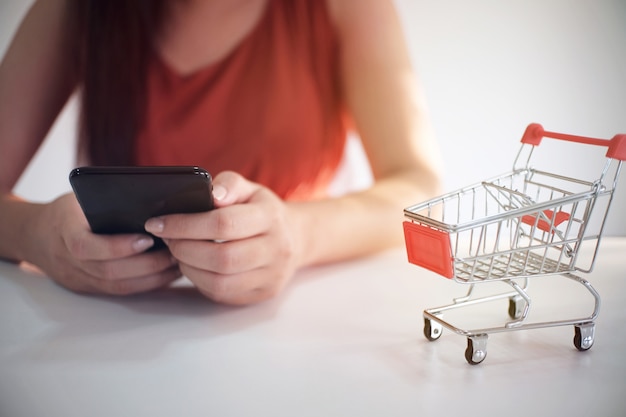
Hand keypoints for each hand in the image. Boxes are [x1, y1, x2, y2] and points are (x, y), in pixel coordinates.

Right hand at [26, 193, 180, 294]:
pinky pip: (120, 291)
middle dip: (147, 264)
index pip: (86, 246)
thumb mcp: (82, 197)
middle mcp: (68, 260)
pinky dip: (146, 284)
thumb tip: (155, 200)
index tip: (148, 239)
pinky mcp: (89, 289)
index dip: (118, 246)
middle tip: (176, 252)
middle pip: (108, 272)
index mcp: (64, 231)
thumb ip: (109, 201)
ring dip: (152, 277)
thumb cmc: (68, 211)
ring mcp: (77, 278)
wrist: (35, 235)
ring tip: (178, 263)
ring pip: (117, 286)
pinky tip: (167, 274)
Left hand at [144, 171, 300, 304]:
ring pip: (220, 282)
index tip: (159, 222)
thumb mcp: (250, 189)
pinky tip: (194, 266)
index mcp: (271, 217)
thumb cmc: (262, 211)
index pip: (223, 224)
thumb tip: (212, 194)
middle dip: (184, 249)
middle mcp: (277, 249)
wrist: (295, 238)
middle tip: (167, 239)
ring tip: (179, 252)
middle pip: (221, 258)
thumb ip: (229, 184)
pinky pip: (224, 294)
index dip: (185, 225)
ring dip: (189, 268)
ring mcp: (272, 275)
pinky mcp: (263, 293)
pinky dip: (200, 281)